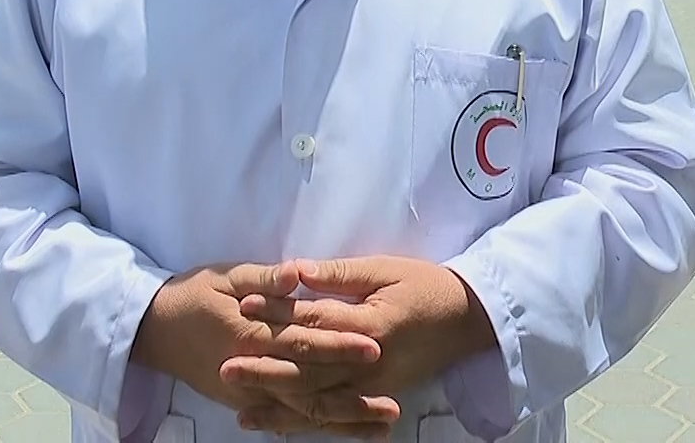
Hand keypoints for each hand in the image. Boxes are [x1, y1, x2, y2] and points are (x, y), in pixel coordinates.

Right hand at [130, 263, 394, 433]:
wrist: (153, 330)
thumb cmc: (193, 295)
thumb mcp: (225, 275)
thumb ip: (264, 277)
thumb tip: (297, 273)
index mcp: (249, 330)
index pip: (301, 339)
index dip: (338, 344)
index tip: (373, 345)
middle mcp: (251, 368)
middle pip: (308, 385)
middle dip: (350, 395)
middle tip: (391, 402)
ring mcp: (247, 392)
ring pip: (301, 411)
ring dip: (342, 420)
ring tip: (382, 424)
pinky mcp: (244, 402)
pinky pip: (286, 418)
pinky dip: (317, 426)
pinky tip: (347, 430)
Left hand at [223, 256, 497, 435]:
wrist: (469, 320)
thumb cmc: (425, 286)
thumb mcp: (385, 269)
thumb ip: (340, 274)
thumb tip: (296, 271)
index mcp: (369, 324)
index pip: (314, 320)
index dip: (276, 313)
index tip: (242, 307)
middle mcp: (368, 363)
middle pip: (310, 370)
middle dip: (265, 371)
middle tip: (225, 369)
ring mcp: (373, 387)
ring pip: (319, 402)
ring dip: (279, 406)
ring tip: (241, 410)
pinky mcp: (376, 399)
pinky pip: (336, 416)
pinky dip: (306, 424)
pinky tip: (277, 426)